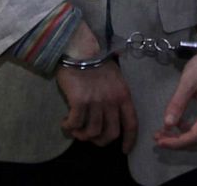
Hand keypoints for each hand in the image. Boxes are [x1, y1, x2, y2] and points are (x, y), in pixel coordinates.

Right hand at [56, 23, 137, 151]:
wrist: (79, 47)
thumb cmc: (95, 59)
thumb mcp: (115, 77)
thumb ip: (116, 94)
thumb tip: (111, 113)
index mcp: (123, 95)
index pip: (131, 124)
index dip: (128, 140)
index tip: (123, 149)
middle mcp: (112, 101)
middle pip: (111, 133)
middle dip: (101, 141)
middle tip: (90, 138)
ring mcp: (96, 102)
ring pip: (92, 132)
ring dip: (82, 135)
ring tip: (75, 130)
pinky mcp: (79, 102)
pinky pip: (75, 124)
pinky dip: (70, 128)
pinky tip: (65, 124)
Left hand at [154, 42, 196, 149]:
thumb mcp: (189, 81)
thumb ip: (178, 103)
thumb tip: (167, 124)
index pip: (194, 137)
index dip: (176, 142)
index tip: (159, 141)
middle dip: (176, 142)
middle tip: (157, 137)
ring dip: (181, 138)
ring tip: (163, 132)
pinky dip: (187, 130)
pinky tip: (175, 123)